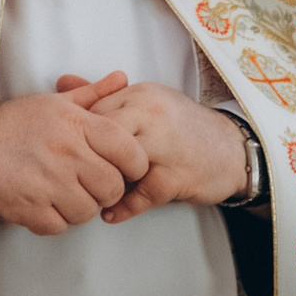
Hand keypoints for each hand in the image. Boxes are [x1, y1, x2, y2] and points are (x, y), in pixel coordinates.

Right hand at [0, 72, 150, 235]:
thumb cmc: (14, 123)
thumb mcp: (54, 103)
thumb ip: (93, 94)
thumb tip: (123, 78)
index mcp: (76, 125)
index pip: (129, 153)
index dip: (134, 166)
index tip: (122, 168)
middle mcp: (64, 153)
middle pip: (112, 188)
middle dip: (105, 191)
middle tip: (89, 184)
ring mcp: (45, 182)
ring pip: (87, 212)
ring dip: (79, 208)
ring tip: (64, 194)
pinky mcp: (26, 207)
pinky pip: (59, 227)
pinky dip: (54, 220)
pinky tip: (43, 205)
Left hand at [85, 79, 251, 220]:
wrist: (234, 150)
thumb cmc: (181, 128)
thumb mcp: (144, 103)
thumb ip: (103, 96)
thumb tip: (60, 82)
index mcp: (139, 95)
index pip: (92, 112)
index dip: (78, 136)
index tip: (69, 152)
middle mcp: (151, 115)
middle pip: (102, 136)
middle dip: (87, 158)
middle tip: (76, 175)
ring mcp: (166, 145)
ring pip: (118, 164)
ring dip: (103, 182)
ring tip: (91, 194)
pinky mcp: (178, 175)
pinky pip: (141, 195)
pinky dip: (123, 207)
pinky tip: (110, 213)